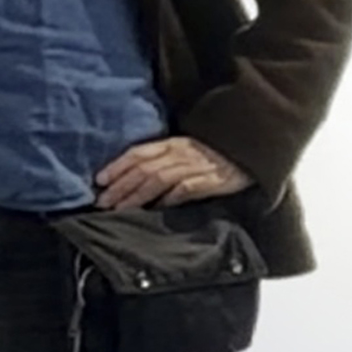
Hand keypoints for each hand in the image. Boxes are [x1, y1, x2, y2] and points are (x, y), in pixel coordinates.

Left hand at [93, 135, 247, 209]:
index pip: (138, 153)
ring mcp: (196, 165)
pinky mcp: (212, 180)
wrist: (253, 151)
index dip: (117, 166)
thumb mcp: (186, 150)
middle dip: (120, 186)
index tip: (98, 181)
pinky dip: (168, 199)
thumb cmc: (215, 154)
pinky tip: (155, 208)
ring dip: (136, 195)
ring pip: (158, 179)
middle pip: (143, 169)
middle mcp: (181, 152)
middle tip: (102, 202)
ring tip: (120, 209)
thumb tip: (132, 180)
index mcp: (173, 143)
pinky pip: (185, 189)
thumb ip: (162, 159)